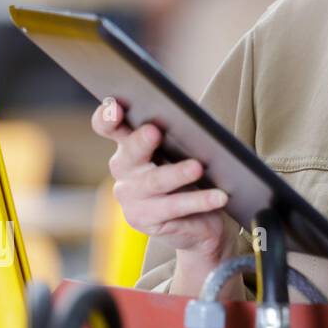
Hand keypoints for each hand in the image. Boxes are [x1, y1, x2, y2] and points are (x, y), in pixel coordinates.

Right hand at [90, 97, 228, 258]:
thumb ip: (180, 134)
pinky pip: (174, 208)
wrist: (196, 221)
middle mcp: (123, 168)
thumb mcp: (182, 151)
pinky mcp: (142, 218)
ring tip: (197, 167)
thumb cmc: (188, 174)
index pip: (109, 127)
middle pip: (129, 152)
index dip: (108, 117)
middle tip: (154, 131)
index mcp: (129, 144)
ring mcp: (130, 196)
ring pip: (154, 181)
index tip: (115, 106)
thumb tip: (198, 121)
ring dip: (177, 173)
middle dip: (141, 141)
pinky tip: (219, 196)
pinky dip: (199, 201)